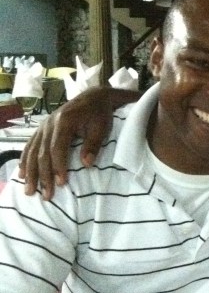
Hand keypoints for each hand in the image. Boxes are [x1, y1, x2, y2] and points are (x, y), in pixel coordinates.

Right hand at [18, 87, 136, 199]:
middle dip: (43, 176)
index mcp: (64, 121)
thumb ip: (93, 144)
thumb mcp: (102, 127)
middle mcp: (49, 123)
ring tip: (30, 191)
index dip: (58, 167)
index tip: (61, 183)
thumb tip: (86, 164)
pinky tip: (22, 174)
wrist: (93, 97)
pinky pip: (29, 146)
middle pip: (42, 153)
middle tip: (46, 195)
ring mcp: (43, 126)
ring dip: (31, 172)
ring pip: (33, 151)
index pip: (57, 148)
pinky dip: (25, 160)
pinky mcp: (41, 128)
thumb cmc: (100, 114)